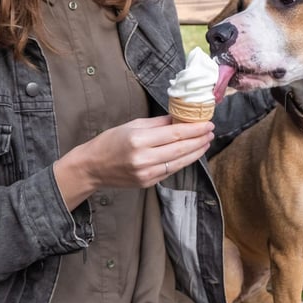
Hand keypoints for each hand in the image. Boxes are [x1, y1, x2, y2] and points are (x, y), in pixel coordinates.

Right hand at [54, 115, 214, 208]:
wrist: (92, 168)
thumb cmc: (109, 142)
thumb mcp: (131, 125)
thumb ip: (157, 123)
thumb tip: (179, 118)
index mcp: (138, 140)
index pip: (175, 134)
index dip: (194, 129)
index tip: (207, 123)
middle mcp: (144, 159)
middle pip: (180, 149)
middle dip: (199, 140)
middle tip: (211, 132)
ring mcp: (146, 173)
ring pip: (179, 163)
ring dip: (195, 152)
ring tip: (206, 142)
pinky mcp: (148, 183)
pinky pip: (170, 171)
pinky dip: (183, 162)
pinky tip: (191, 154)